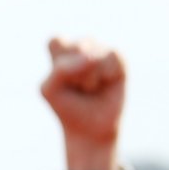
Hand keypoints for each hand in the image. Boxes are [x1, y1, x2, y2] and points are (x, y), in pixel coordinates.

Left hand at [40, 37, 125, 158]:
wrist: (90, 128)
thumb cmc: (67, 106)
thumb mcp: (51, 90)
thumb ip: (61, 69)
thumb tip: (92, 57)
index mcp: (60, 49)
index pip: (56, 41)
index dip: (59, 62)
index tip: (60, 80)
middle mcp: (81, 45)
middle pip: (76, 48)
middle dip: (74, 74)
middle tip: (76, 87)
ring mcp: (100, 50)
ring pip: (93, 55)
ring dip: (89, 78)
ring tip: (89, 88)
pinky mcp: (118, 58)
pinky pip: (111, 57)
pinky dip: (106, 75)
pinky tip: (105, 84)